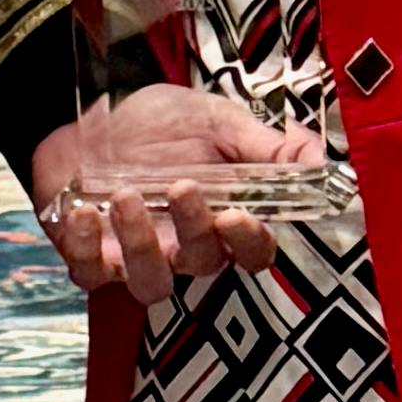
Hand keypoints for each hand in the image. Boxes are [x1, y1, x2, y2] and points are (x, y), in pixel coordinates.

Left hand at [29, 91, 313, 304]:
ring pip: (150, 283)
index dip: (249, 244)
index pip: (253, 253)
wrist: (92, 118)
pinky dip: (84, 248)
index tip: (238, 215)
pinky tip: (82, 213)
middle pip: (203, 265)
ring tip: (125, 196)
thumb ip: (267, 145)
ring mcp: (137, 258)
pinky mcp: (91, 258)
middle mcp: (185, 248)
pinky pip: (90, 273)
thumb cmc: (159, 126)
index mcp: (223, 218)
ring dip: (140, 244)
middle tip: (181, 187)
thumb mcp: (218, 122)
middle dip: (194, 230)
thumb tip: (319, 160)